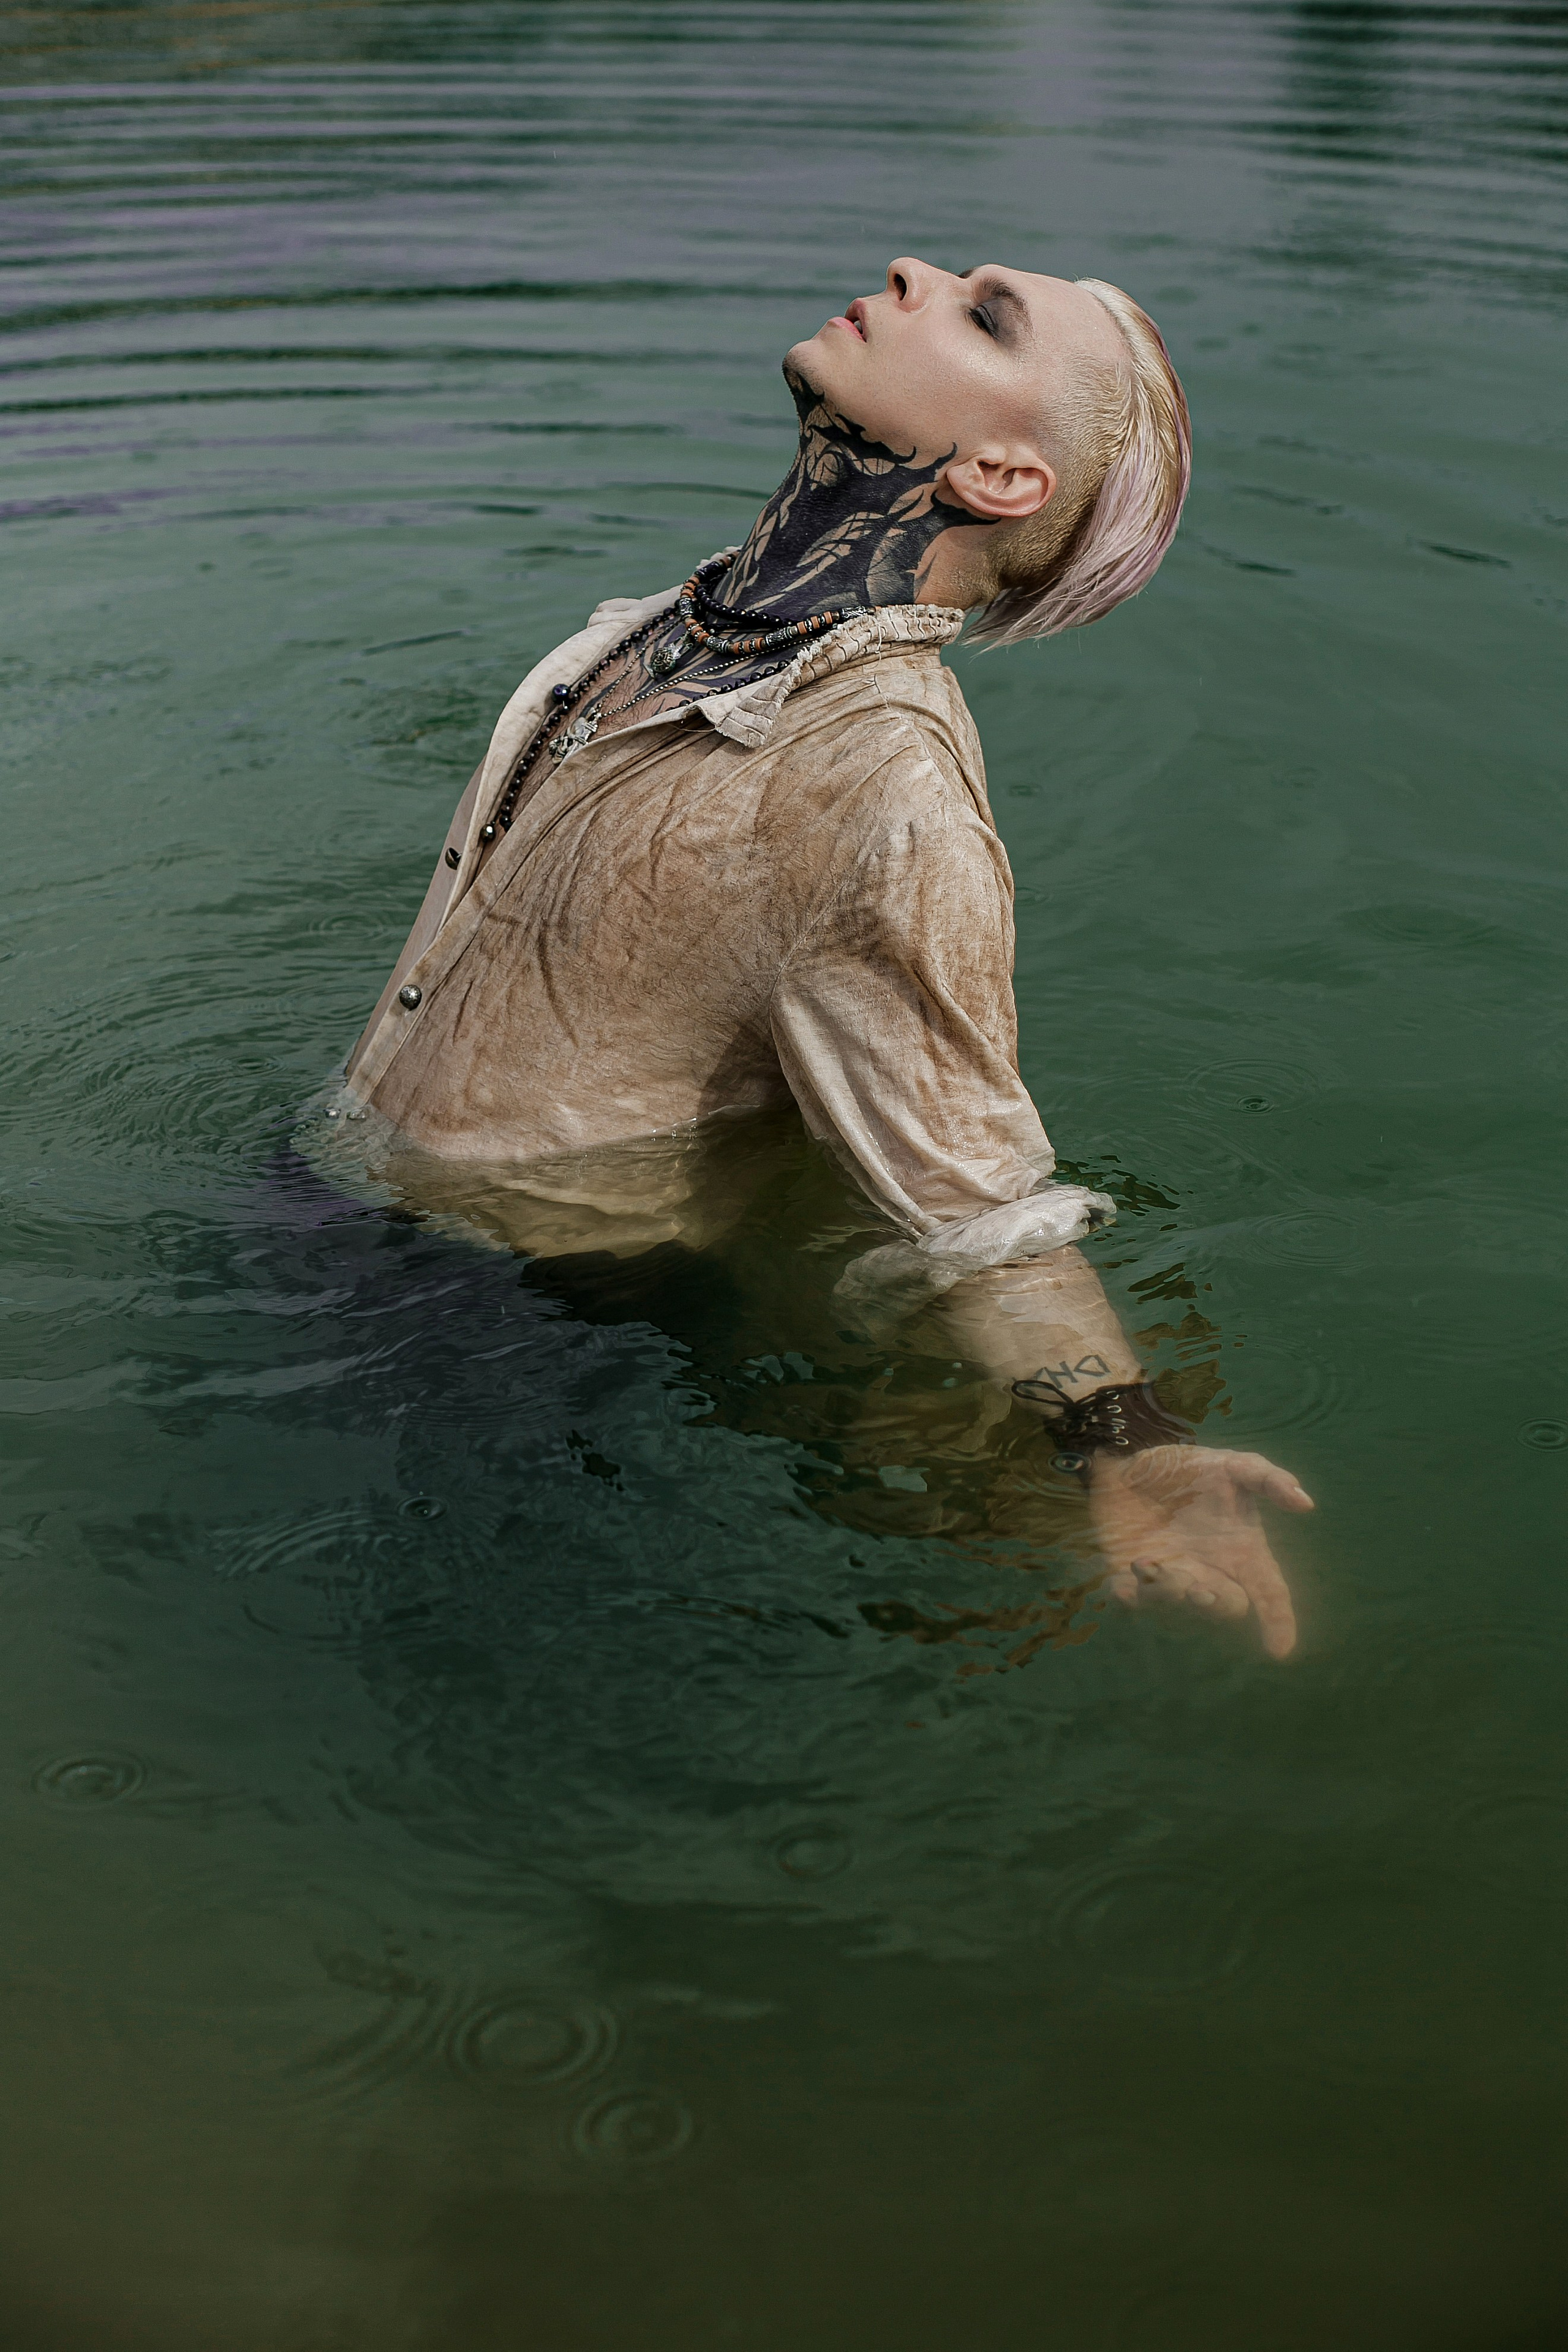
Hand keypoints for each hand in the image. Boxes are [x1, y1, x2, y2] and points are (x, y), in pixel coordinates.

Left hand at [1087, 1444, 1313, 1658]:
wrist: (1132, 1462)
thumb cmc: (1190, 1471)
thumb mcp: (1232, 1466)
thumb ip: (1268, 1480)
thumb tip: (1305, 1502)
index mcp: (1242, 1554)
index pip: (1269, 1594)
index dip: (1278, 1621)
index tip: (1279, 1650)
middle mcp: (1211, 1575)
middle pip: (1223, 1606)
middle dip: (1213, 1604)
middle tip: (1197, 1589)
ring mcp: (1171, 1581)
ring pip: (1176, 1609)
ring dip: (1165, 1593)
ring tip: (1145, 1563)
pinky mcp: (1131, 1580)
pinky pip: (1133, 1603)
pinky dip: (1130, 1599)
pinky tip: (1121, 1589)